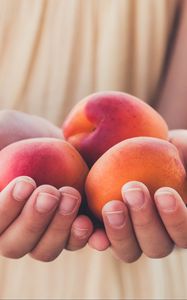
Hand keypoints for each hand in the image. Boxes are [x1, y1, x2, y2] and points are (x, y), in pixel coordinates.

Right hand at [0, 110, 94, 260]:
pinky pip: (75, 242)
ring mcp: (44, 233)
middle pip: (17, 244)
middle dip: (34, 220)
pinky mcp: (70, 229)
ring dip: (60, 228)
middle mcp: (15, 230)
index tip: (25, 182)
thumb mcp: (0, 131)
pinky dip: (85, 238)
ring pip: (46, 249)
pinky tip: (92, 226)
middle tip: (50, 192)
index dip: (6, 208)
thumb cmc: (18, 135)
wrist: (50, 140)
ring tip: (72, 196)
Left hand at [88, 130, 186, 261]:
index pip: (183, 231)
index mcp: (178, 220)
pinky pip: (100, 241)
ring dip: (120, 232)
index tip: (164, 192)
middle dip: (145, 221)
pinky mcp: (105, 229)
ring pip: (129, 250)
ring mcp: (130, 235)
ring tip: (111, 205)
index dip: (175, 218)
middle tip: (132, 190)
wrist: (128, 142)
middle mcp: (157, 234)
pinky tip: (85, 224)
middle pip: (156, 246)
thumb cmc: (161, 145)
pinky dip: (94, 236)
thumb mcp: (180, 147)